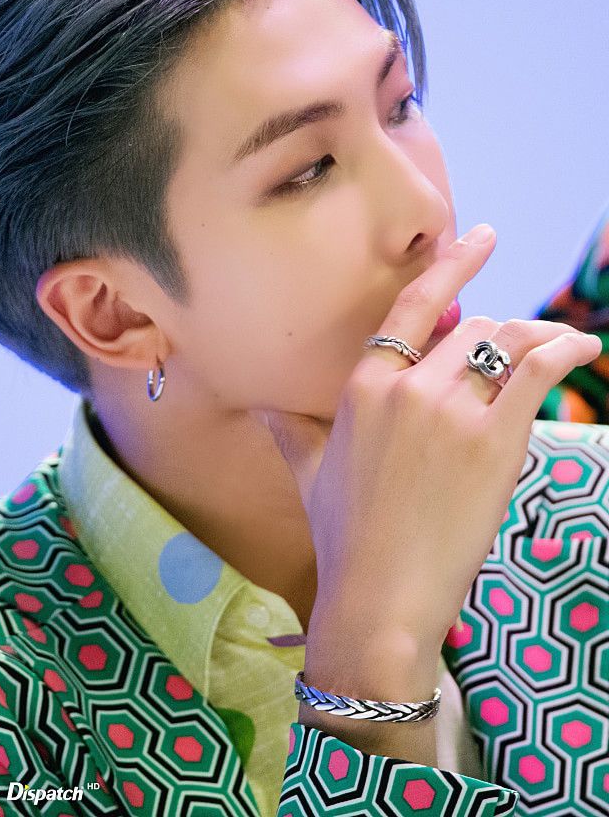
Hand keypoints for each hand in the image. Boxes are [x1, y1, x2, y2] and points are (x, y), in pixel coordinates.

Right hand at [261, 224, 601, 660]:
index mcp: (363, 387)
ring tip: (565, 342)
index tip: (481, 238)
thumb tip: (258, 405)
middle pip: (470, 329)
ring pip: (505, 344)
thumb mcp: (306, 472)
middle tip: (521, 349)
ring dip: (540, 336)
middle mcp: (407, 388)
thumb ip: (288, 428)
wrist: (379, 595)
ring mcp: (451, 412)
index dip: (452, 265)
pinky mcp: (493, 441)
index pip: (412, 307)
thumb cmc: (342, 536)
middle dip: (498, 336)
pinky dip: (566, 351)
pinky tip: (584, 346)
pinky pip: (536, 372)